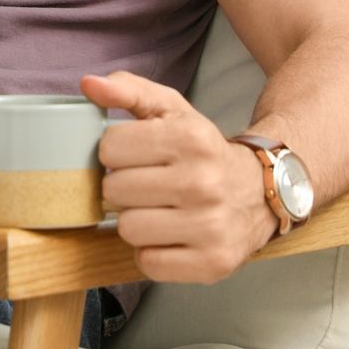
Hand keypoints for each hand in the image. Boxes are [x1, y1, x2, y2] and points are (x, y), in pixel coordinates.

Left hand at [80, 70, 278, 283]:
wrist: (259, 192)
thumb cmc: (202, 151)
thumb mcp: (171, 111)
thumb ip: (128, 90)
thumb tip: (89, 84)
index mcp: (190, 138)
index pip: (110, 147)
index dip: (115, 152)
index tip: (135, 156)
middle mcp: (203, 182)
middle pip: (115, 190)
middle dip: (124, 187)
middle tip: (147, 185)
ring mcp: (210, 226)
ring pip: (128, 229)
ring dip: (136, 221)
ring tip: (158, 211)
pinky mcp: (212, 263)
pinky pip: (148, 264)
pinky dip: (152, 253)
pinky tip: (170, 236)